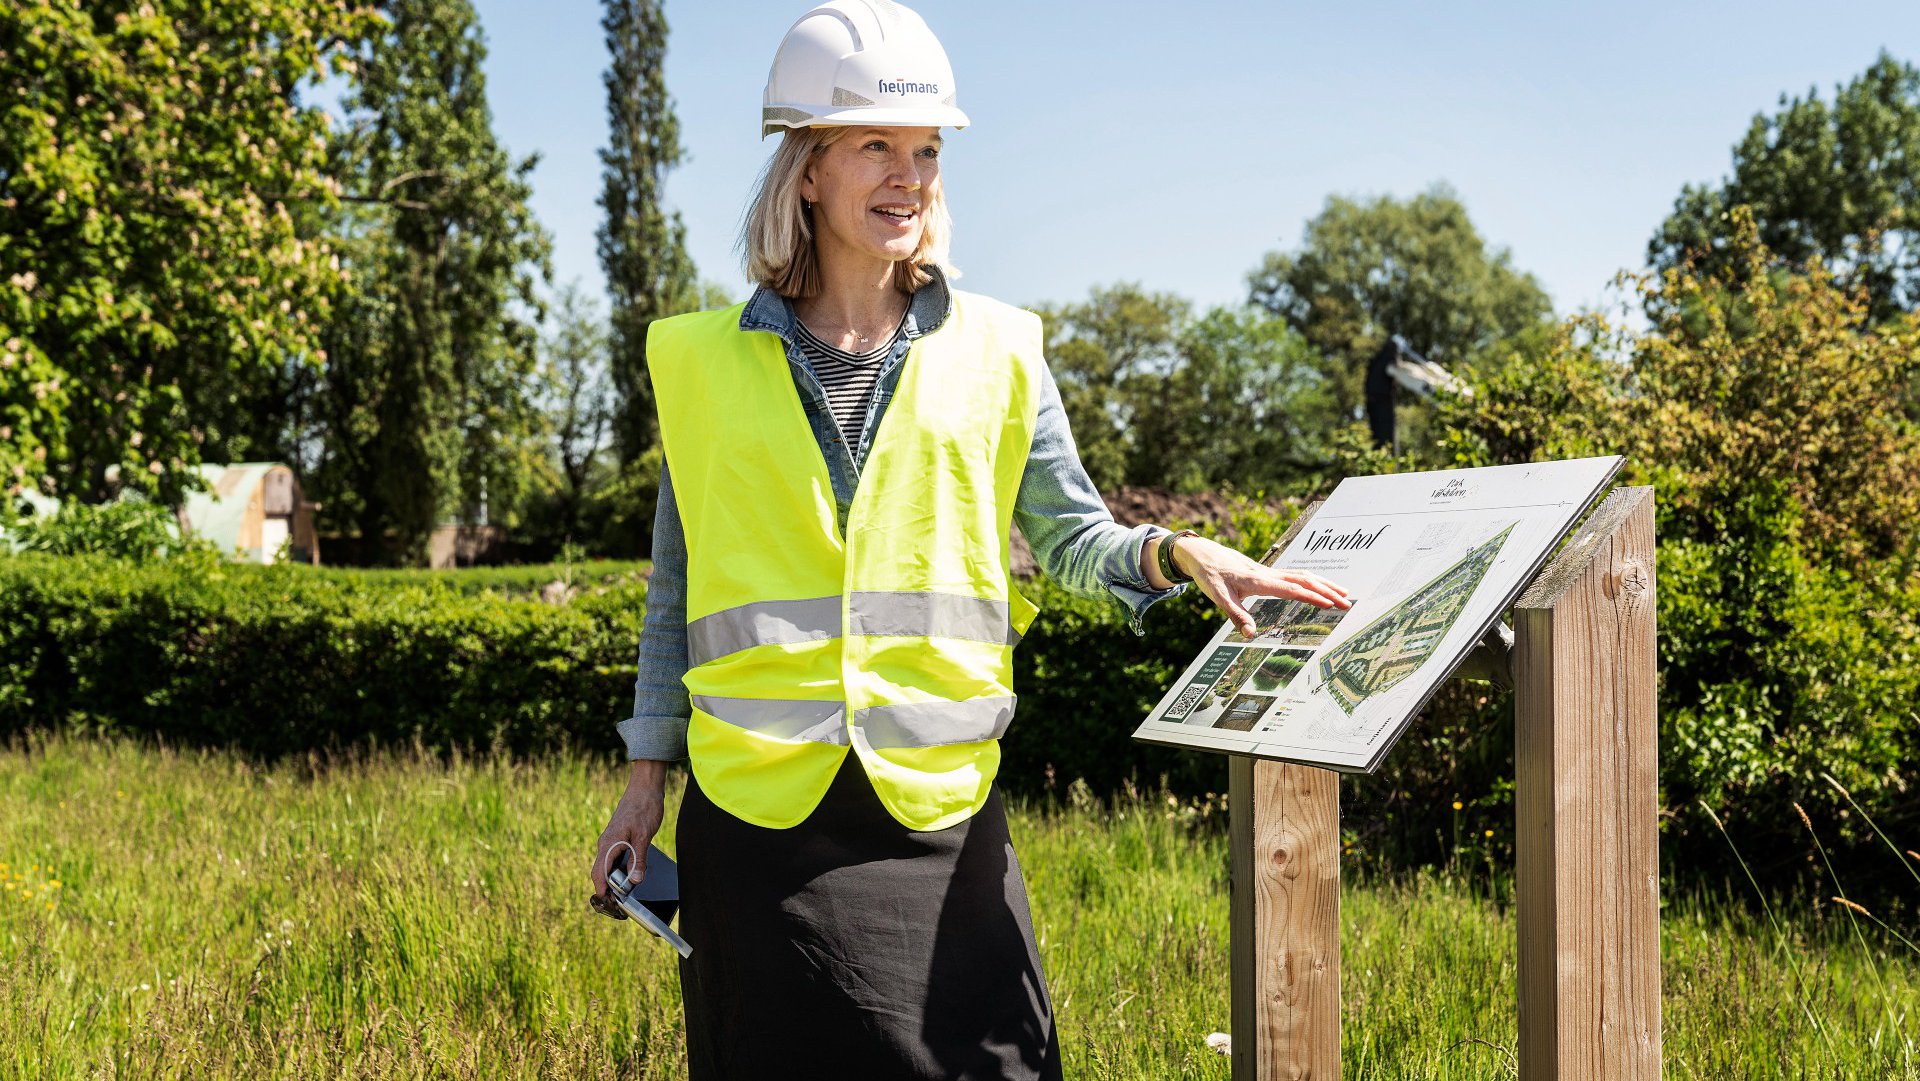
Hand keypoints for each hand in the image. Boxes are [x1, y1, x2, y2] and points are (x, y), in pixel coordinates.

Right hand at [590, 759, 667, 917]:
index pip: (599, 874)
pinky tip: (628, 875)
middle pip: (601, 873)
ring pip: (607, 866)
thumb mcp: (644, 836)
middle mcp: (605, 844)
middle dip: (607, 890)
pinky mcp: (618, 838)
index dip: (602, 892)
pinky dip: (618, 870)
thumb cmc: (644, 808)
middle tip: (618, 905)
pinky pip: (614, 859)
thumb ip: (639, 859)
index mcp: (608, 844)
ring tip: (623, 895)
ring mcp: (611, 841)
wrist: (644, 787)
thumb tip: (634, 881)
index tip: (609, 906)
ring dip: (613, 880)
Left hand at [1170, 534, 1351, 637]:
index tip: (1330, 605)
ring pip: (1303, 575)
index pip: (1292, 589)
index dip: (1312, 597)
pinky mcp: (1268, 572)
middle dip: (1327, 591)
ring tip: (1343, 594)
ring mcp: (1270, 571)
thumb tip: (1251, 635)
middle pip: (1304, 580)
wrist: (1202, 553)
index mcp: (1258, 581)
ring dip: (1324, 583)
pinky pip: (1296, 574)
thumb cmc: (1210, 575)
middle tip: (1347, 603)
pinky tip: (1321, 586)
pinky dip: (1313, 580)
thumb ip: (1236, 615)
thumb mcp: (1218, 597)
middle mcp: (1268, 573)